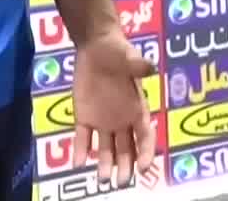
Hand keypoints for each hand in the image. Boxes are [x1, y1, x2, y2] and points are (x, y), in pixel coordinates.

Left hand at [70, 32, 157, 186]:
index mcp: (138, 108)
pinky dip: (81, 151)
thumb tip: (150, 67)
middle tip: (121, 182)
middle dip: (126, 166)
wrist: (94, 45)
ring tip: (103, 180)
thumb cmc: (116, 50)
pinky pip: (83, 138)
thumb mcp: (128, 56)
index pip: (145, 136)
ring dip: (105, 164)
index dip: (146, 152)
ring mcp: (103, 121)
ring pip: (106, 149)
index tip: (144, 167)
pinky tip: (77, 164)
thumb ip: (137, 64)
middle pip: (126, 149)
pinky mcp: (84, 117)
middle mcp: (122, 120)